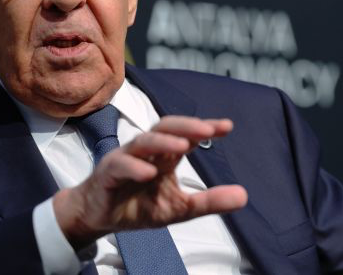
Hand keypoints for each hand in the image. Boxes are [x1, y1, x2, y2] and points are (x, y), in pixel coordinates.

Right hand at [53, 116, 247, 248]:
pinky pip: (120, 165)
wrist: (99, 217)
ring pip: (143, 141)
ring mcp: (124, 159)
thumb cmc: (136, 205)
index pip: (185, 134)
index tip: (227, 126)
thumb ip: (209, 201)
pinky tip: (149, 173)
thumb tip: (244, 196)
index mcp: (163, 156)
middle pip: (164, 128)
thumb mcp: (179, 208)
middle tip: (208, 130)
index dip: (204, 128)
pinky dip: (134, 167)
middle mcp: (145, 151)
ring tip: (182, 145)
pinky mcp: (107, 173)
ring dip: (162, 141)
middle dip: (186, 126)